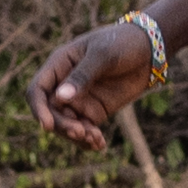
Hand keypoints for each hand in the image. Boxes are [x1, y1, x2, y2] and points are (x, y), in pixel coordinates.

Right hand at [31, 12, 169, 142]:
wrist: (149, 51)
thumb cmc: (123, 43)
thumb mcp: (103, 55)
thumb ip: (82, 76)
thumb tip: (60, 97)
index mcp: (59, 65)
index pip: (38, 90)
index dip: (39, 109)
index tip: (48, 125)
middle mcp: (64, 85)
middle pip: (50, 113)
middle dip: (62, 126)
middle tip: (81, 133)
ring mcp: (78, 100)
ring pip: (66, 125)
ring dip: (77, 136)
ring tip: (95, 139)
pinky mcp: (94, 111)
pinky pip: (84, 130)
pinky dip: (88, 140)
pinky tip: (99, 144)